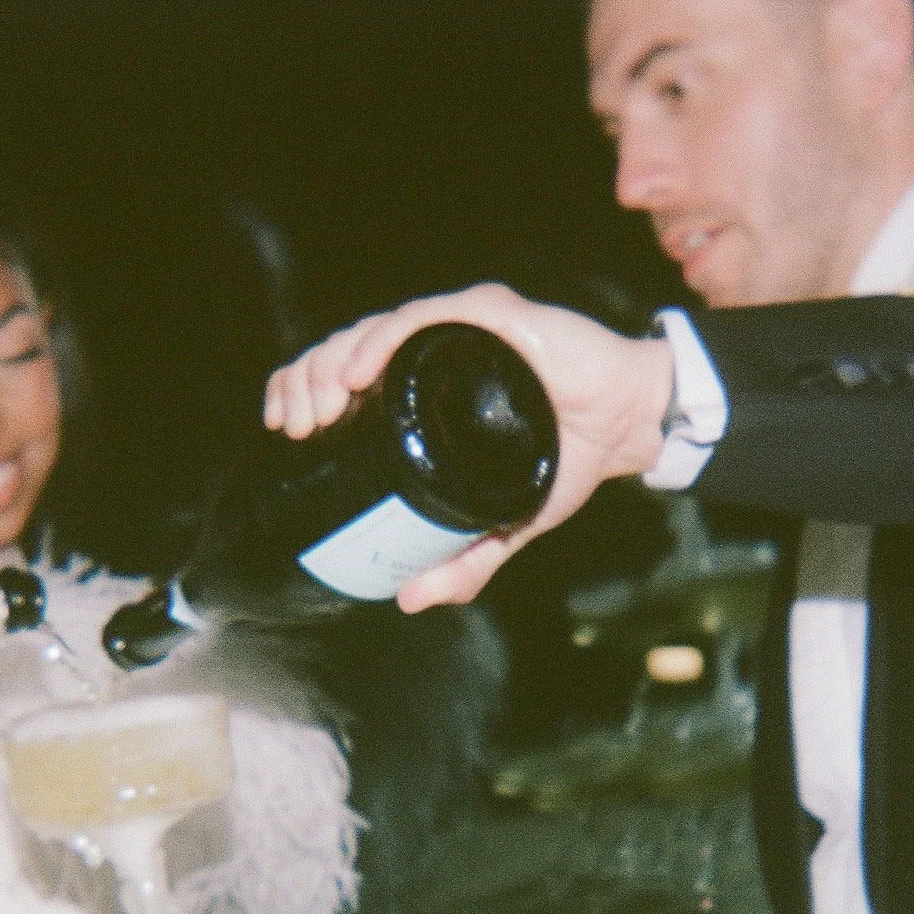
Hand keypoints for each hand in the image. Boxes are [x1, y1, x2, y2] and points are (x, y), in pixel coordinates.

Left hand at [262, 285, 675, 609]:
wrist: (627, 428)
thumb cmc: (565, 458)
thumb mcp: (505, 523)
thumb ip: (465, 561)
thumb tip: (411, 598)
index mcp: (421, 389)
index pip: (343, 380)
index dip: (304, 394)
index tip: (287, 429)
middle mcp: (431, 352)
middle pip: (344, 354)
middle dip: (306, 383)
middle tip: (300, 427)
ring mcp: (457, 331)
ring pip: (371, 331)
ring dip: (332, 364)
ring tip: (320, 406)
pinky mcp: (488, 315)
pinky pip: (421, 320)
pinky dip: (382, 342)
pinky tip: (357, 371)